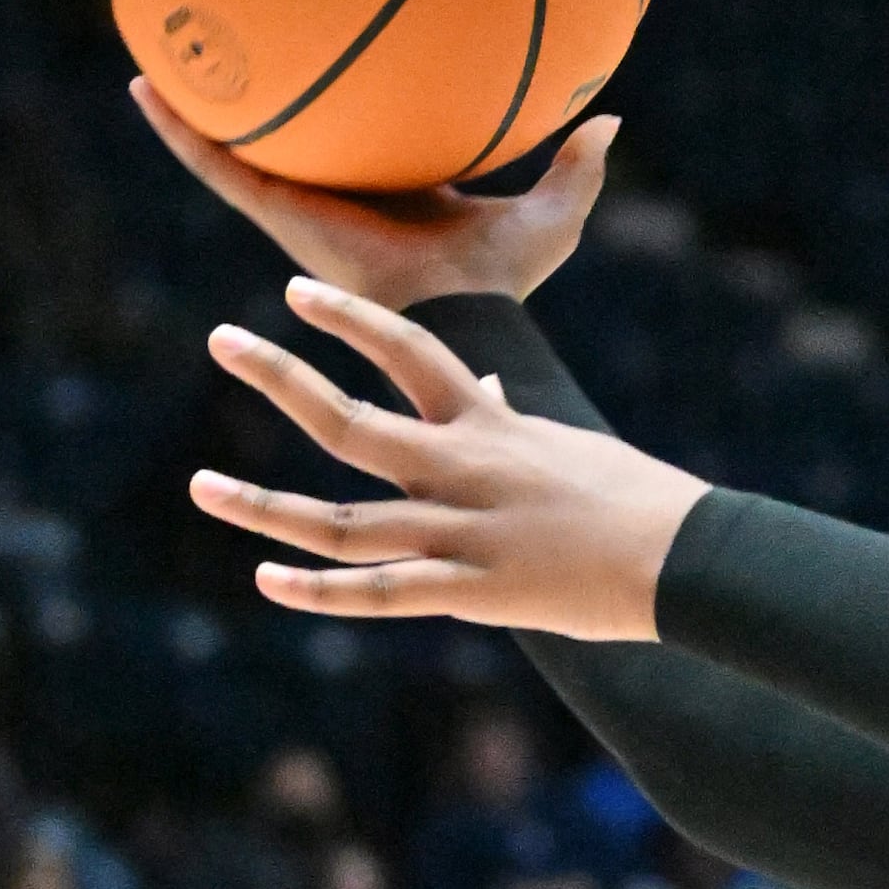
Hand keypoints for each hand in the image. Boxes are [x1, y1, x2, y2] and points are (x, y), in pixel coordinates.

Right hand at [135, 78, 616, 307]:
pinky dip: (181, 128)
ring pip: (237, 143)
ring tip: (154, 47)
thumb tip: (607, 116)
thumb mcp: (549, 213)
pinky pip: (218, 163)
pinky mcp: (279, 210)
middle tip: (223, 35)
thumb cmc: (503, 275)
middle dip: (261, 94)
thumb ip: (575, 169)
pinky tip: (145, 86)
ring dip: (197, 101)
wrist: (456, 309)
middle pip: (293, 134)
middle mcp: (340, 189)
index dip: (347, 100)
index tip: (324, 54)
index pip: (364, 135)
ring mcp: (302, 199)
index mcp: (395, 184)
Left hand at [190, 276, 710, 639]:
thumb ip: (509, 413)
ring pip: (340, 520)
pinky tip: (266, 581)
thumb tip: (481, 377)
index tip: (292, 293)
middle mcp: (463, 469)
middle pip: (349, 421)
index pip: (410, 349)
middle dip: (279, 378)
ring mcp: (462, 532)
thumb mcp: (567, 442)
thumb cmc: (639, 498)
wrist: (688, 556)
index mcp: (491, 424)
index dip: (349, 318)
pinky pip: (379, 594)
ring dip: (261, 504)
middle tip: (222, 341)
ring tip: (200, 485)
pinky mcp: (472, 592)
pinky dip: (318, 592)